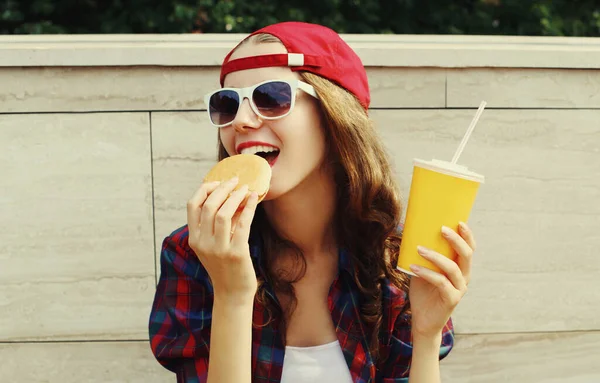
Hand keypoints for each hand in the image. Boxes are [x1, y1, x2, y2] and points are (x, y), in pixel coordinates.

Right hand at [186, 177, 259, 301]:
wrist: (232, 294)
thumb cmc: (225, 267)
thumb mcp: (212, 246)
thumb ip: (215, 225)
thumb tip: (230, 196)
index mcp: (194, 239)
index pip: (192, 205)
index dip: (205, 189)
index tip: (218, 182)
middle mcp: (202, 243)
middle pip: (209, 205)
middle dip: (223, 189)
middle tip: (235, 181)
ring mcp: (218, 249)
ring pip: (223, 213)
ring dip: (236, 197)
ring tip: (245, 189)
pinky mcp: (236, 253)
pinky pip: (242, 224)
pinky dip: (249, 208)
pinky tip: (254, 199)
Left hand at [408, 222, 475, 338]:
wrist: (422, 320)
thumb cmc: (423, 292)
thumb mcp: (422, 269)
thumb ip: (422, 256)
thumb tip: (410, 233)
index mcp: (460, 268)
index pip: (469, 249)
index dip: (467, 235)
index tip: (459, 221)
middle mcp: (463, 277)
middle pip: (466, 255)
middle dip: (456, 240)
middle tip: (442, 229)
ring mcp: (459, 289)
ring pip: (452, 268)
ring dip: (436, 256)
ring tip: (419, 249)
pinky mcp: (451, 299)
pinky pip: (441, 282)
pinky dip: (426, 273)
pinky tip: (413, 267)